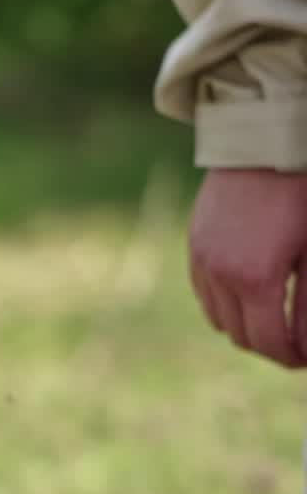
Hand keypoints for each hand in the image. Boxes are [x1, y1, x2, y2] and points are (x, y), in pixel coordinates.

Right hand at [188, 168, 306, 366]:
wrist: (267, 136)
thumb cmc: (303, 187)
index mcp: (255, 278)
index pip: (269, 341)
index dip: (292, 357)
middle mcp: (220, 275)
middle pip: (242, 337)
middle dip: (271, 345)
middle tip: (297, 342)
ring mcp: (202, 261)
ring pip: (221, 319)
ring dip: (248, 326)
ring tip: (276, 317)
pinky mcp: (196, 247)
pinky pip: (207, 294)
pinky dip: (228, 303)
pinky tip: (251, 291)